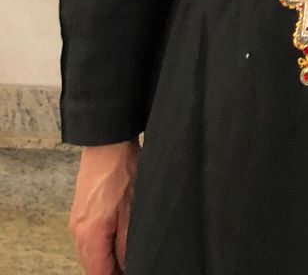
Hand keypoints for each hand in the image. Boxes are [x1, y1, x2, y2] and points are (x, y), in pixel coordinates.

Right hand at [68, 141, 138, 274]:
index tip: (131, 273)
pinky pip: (90, 238)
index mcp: (90, 234)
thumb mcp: (133, 211)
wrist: (108, 143)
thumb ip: (128, 243)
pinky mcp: (82, 212)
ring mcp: (78, 221)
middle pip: (92, 264)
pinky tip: (118, 240)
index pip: (98, 272)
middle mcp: (78, 231)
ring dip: (107, 257)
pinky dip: (102, 244)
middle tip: (133, 266)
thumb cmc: (123, 172)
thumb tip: (128, 265)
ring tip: (128, 256)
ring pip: (91, 252)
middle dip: (111, 269)